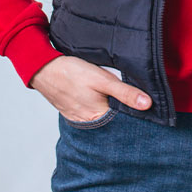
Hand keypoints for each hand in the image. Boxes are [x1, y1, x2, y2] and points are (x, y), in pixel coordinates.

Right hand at [29, 56, 152, 121]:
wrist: (44, 69)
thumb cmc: (72, 73)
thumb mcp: (103, 79)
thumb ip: (125, 92)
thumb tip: (147, 104)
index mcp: (98, 117)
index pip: (124, 122)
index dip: (136, 115)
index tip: (148, 110)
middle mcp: (89, 123)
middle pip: (113, 121)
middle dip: (124, 113)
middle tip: (133, 102)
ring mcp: (79, 118)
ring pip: (102, 116)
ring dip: (111, 109)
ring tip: (119, 100)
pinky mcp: (74, 112)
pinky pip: (91, 113)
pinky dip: (98, 108)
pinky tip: (102, 98)